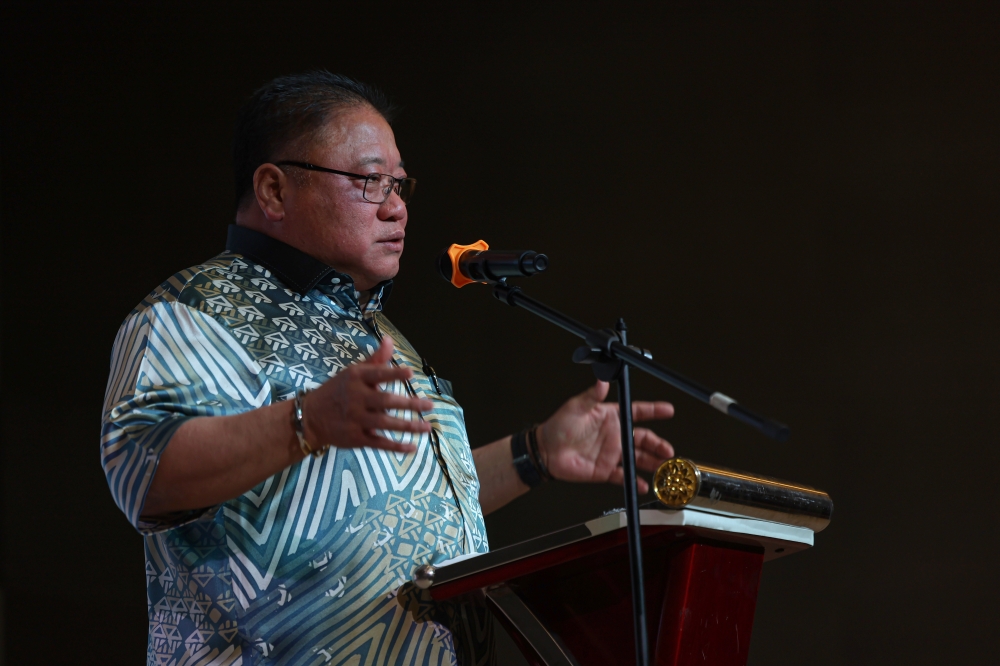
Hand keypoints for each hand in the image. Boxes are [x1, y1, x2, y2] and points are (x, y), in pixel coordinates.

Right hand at [302, 336, 430, 453]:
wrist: (310, 417)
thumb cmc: (338, 391)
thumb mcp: (353, 372)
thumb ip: (376, 360)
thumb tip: (390, 340)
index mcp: (356, 378)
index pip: (377, 374)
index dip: (394, 374)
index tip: (410, 373)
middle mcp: (355, 398)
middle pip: (386, 401)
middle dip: (410, 404)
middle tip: (430, 405)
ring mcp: (355, 419)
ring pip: (385, 423)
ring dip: (408, 426)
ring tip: (427, 427)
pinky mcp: (355, 438)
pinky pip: (378, 443)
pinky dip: (395, 446)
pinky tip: (412, 447)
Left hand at [537, 381, 674, 492]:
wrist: (545, 451)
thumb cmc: (558, 427)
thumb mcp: (576, 407)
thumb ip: (592, 395)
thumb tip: (602, 381)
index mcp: (610, 417)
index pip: (637, 412)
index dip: (654, 411)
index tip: (668, 410)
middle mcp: (615, 436)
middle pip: (644, 439)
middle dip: (659, 445)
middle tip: (668, 451)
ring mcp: (611, 454)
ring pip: (638, 458)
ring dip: (652, 462)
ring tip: (664, 467)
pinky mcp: (605, 470)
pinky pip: (623, 476)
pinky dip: (635, 481)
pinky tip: (644, 484)